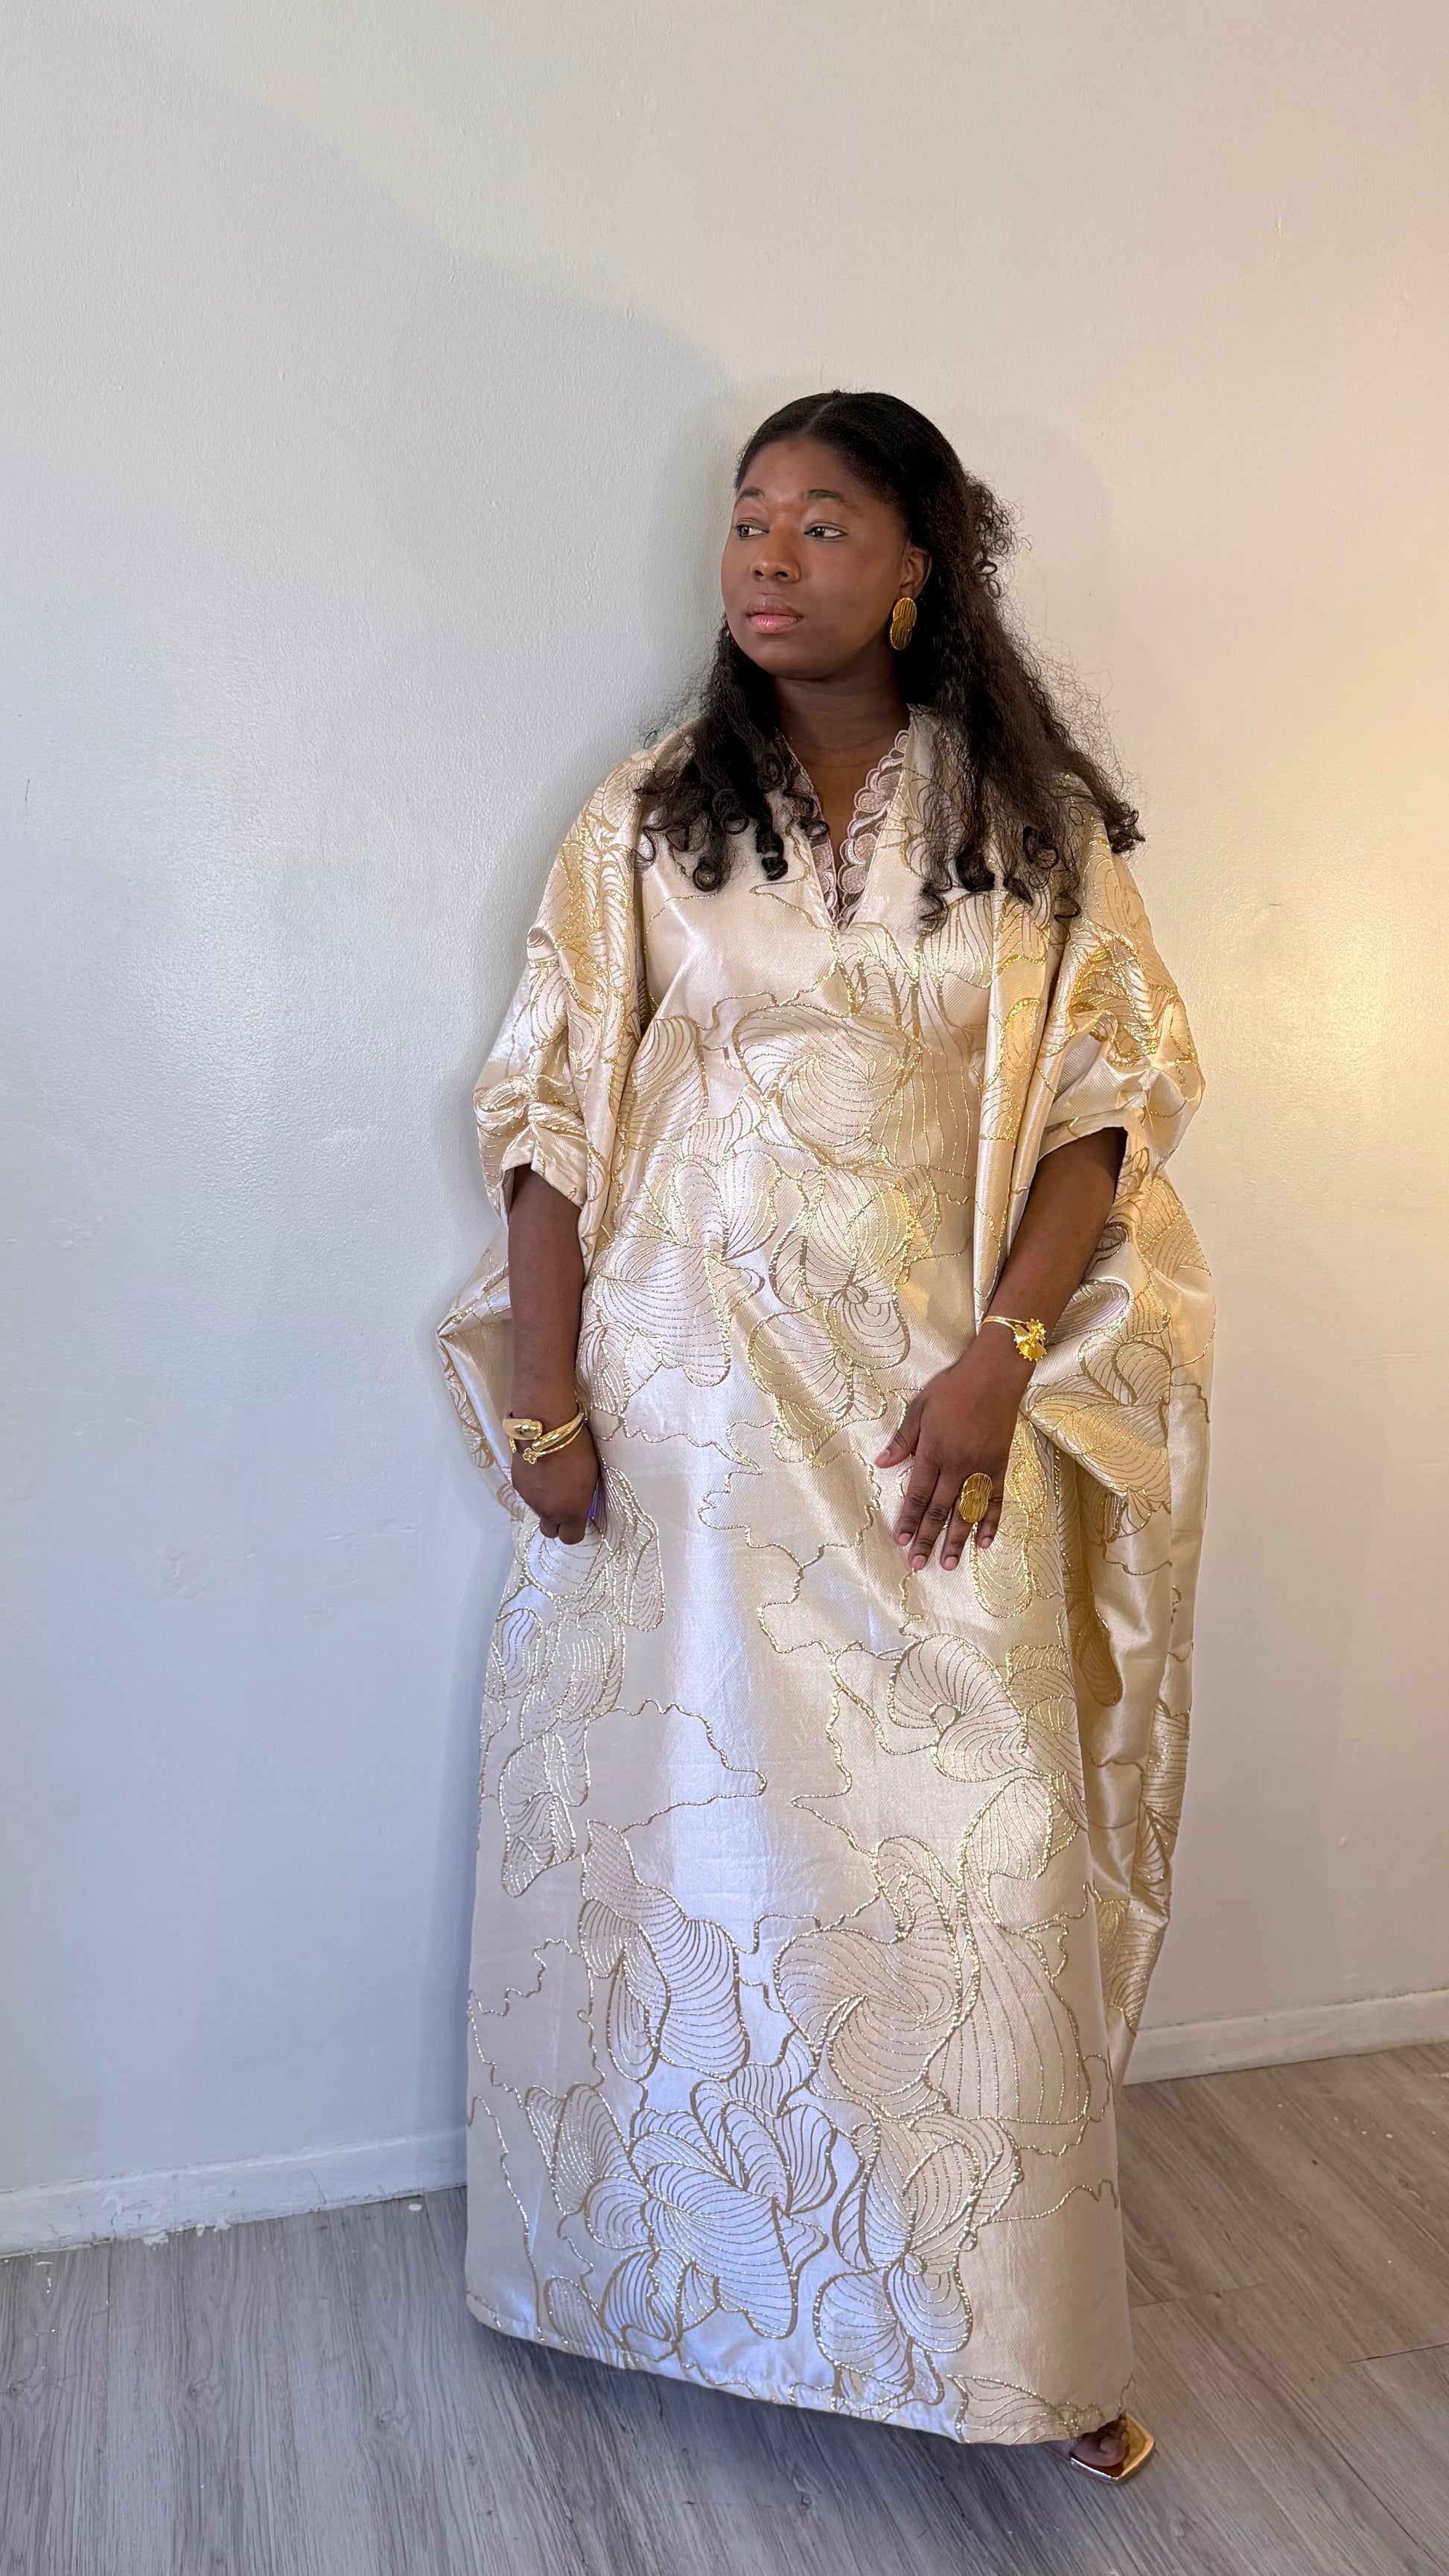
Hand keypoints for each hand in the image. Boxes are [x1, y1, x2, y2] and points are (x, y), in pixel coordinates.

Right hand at [510, 1425, 599, 1540]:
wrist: (546, 1428)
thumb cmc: (577, 1448)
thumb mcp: (590, 1476)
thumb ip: (581, 1498)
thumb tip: (577, 1503)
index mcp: (571, 1511)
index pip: (571, 1538)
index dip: (574, 1530)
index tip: (578, 1518)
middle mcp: (549, 1511)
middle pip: (549, 1531)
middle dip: (556, 1522)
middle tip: (563, 1504)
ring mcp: (530, 1499)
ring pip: (538, 1511)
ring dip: (545, 1502)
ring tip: (551, 1479)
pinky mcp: (518, 1485)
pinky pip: (527, 1494)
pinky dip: (534, 1487)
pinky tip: (540, 1470)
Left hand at [875, 1332, 1032, 1569]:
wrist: (995, 1374)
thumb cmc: (953, 1387)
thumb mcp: (920, 1408)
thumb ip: (903, 1440)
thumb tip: (882, 1463)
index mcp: (934, 1451)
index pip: (917, 1494)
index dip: (909, 1520)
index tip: (902, 1541)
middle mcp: (958, 1466)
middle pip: (939, 1510)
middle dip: (927, 1539)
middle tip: (919, 1564)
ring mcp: (982, 1468)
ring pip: (967, 1512)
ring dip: (956, 1540)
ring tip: (947, 1564)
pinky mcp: (1000, 1466)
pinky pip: (995, 1500)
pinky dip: (990, 1522)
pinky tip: (984, 1542)